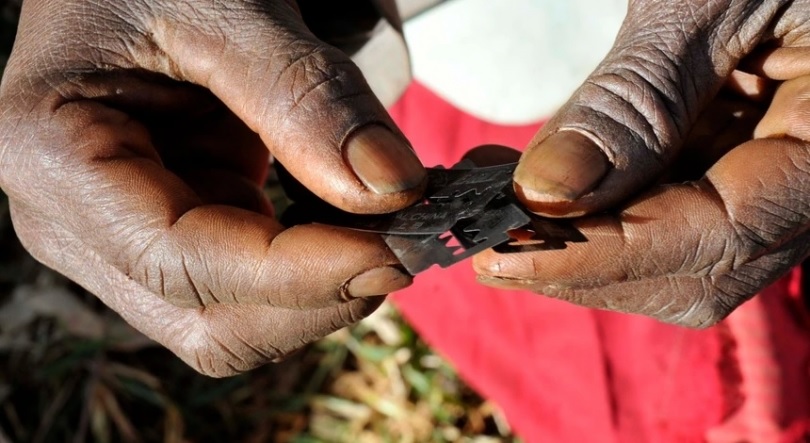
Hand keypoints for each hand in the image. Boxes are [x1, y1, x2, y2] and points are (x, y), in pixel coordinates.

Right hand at [0, 0, 425, 375]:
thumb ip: (303, 95)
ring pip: (236, 317)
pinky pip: (251, 283)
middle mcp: (79, 222)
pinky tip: (358, 227)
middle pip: (208, 322)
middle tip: (404, 247)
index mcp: (56, 160)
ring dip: (321, 293)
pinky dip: (314, 268)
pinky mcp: (179, 228)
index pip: (182, 263)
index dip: (298, 274)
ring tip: (388, 233)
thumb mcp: (223, 5)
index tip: (393, 251)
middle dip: (314, 300)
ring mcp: (129, 236)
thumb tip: (391, 188)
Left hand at [475, 0, 809, 326]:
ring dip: (582, 242)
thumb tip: (547, 194)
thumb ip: (634, 101)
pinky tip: (537, 184)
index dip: (606, 256)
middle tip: (488, 243)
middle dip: (586, 264)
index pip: (724, 235)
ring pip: (680, 252)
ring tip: (500, 208)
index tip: (504, 257)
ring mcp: (777, 171)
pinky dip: (599, 208)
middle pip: (701, 266)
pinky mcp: (738, 158)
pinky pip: (671, 210)